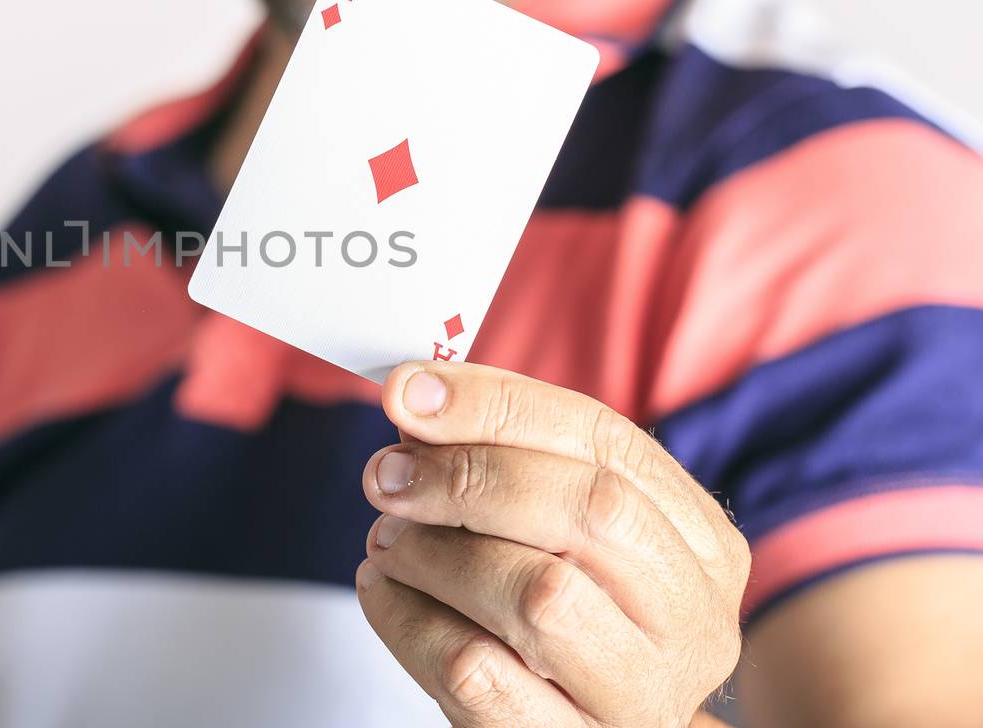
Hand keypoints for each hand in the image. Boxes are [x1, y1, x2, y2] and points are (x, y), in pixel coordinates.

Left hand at [355, 361, 748, 726]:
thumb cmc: (571, 620)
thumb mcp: (566, 534)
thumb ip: (516, 462)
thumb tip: (420, 397)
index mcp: (704, 545)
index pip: (607, 441)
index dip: (499, 405)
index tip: (409, 390)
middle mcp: (693, 622)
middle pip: (588, 510)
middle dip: (468, 475)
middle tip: (387, 473)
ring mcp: (640, 697)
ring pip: (536, 594)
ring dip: (436, 553)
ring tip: (389, 538)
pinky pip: (475, 670)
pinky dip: (408, 618)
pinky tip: (383, 591)